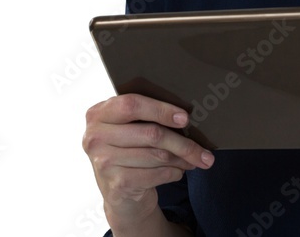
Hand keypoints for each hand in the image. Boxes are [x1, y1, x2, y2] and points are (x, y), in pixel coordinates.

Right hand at [83, 93, 214, 225]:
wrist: (119, 195)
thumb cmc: (128, 153)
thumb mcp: (127, 130)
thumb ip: (144, 118)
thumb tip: (184, 117)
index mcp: (97, 114)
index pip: (132, 104)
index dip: (161, 110)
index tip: (185, 118)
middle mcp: (94, 137)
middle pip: (150, 133)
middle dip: (182, 142)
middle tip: (205, 151)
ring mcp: (103, 162)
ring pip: (157, 155)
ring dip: (181, 159)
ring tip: (193, 160)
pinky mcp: (115, 184)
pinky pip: (156, 175)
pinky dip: (173, 173)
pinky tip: (177, 172)